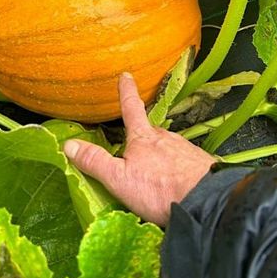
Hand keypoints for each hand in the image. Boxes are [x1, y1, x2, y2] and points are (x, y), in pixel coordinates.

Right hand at [62, 73, 215, 226]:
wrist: (207, 201)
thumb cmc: (160, 189)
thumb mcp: (119, 178)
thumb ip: (96, 162)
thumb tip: (69, 145)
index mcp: (144, 138)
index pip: (131, 109)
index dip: (126, 93)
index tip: (126, 77)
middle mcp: (168, 139)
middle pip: (153, 135)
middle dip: (145, 141)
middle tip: (139, 155)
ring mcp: (188, 152)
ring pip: (170, 151)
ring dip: (163, 160)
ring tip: (159, 179)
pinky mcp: (204, 166)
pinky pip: (186, 166)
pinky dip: (180, 173)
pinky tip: (180, 186)